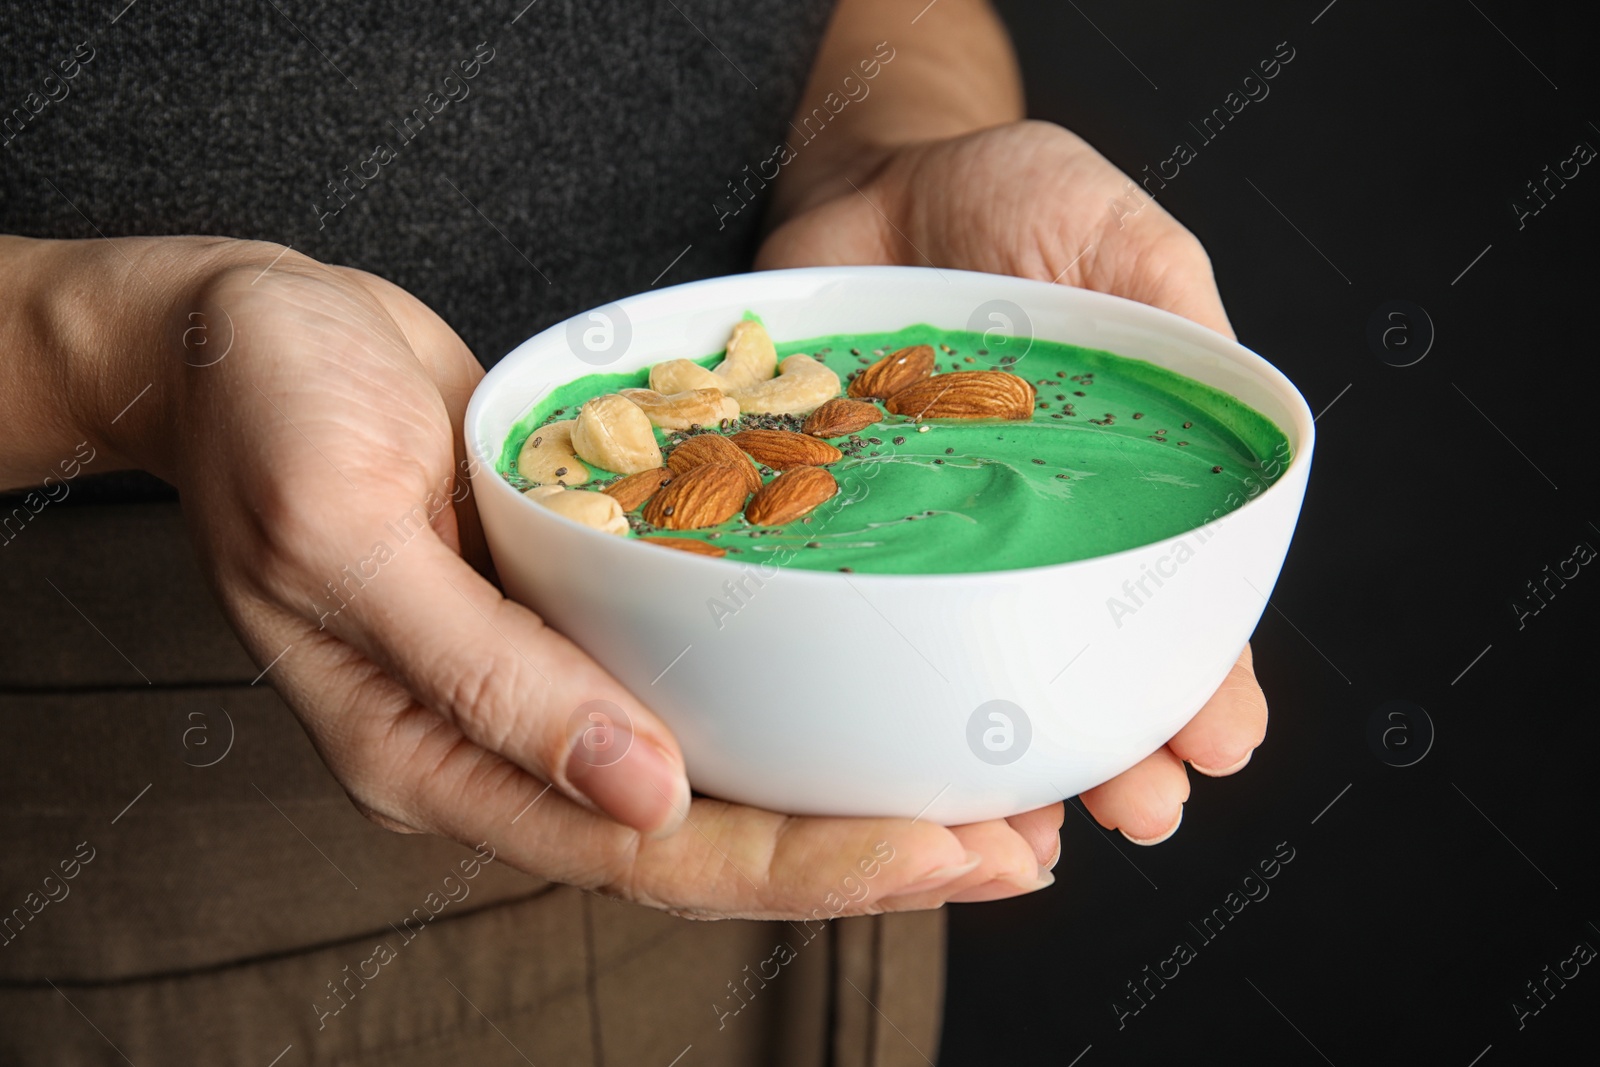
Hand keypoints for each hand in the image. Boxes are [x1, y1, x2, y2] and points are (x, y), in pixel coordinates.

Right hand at [60, 239, 1049, 918]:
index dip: (801, 867)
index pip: (646, 853)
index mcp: (436, 758)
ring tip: (987, 802)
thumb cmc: (268, 417)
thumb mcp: (348, 533)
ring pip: (720, 778)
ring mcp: (544, 686)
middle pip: (708, 840)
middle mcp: (508, 744)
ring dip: (849, 796)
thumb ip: (483, 674)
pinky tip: (881, 698)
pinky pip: (703, 686)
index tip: (937, 852)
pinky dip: (799, 706)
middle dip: (862, 856)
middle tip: (1013, 848)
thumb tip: (640, 793)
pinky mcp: (573, 617)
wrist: (237, 338)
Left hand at [758, 121, 1268, 866]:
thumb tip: (1237, 404)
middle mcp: (1022, 533)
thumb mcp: (1120, 241)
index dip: (1201, 677)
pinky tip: (891, 765)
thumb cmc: (1012, 202)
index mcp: (1117, 485)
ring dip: (1004, 762)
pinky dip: (872, 696)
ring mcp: (927, 540)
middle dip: (1115, 748)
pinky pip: (852, 624)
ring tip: (1032, 831)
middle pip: (1075, 664)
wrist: (871, 181)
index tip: (1220, 741)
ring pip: (966, 673)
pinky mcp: (834, 527)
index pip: (1171, 602)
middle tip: (1142, 811)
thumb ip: (1177, 318)